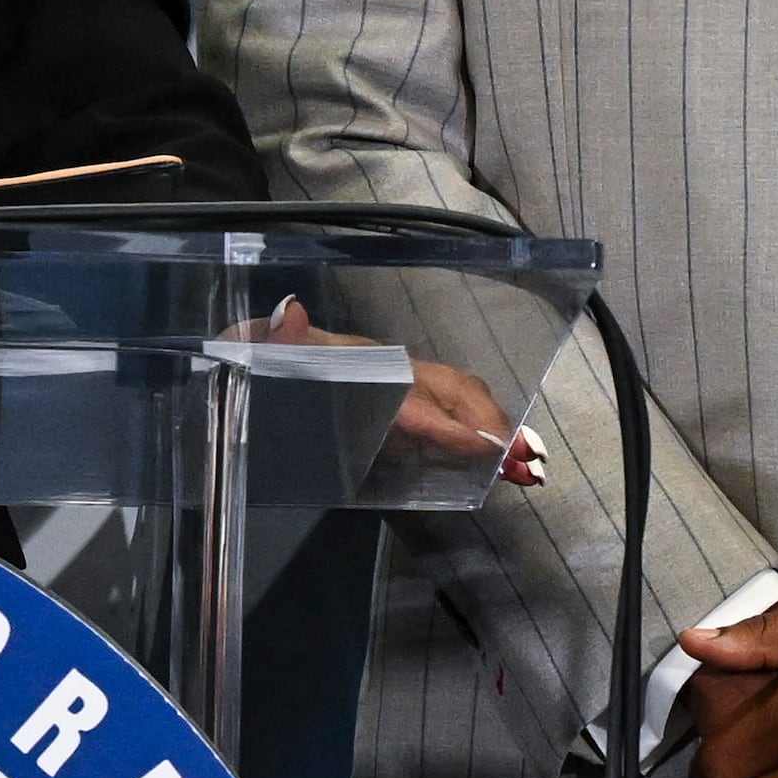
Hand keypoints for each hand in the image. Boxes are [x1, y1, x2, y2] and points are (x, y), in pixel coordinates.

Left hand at [252, 300, 543, 485]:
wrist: (248, 353)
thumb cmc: (258, 359)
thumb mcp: (255, 353)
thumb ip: (272, 340)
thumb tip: (291, 313)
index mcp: (351, 360)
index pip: (407, 397)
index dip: (444, 423)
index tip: (483, 448)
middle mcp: (383, 368)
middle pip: (449, 390)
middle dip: (490, 424)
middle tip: (525, 462)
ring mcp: (393, 383)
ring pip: (455, 397)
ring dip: (493, 427)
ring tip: (528, 463)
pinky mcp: (392, 403)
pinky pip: (444, 411)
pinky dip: (478, 431)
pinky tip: (501, 458)